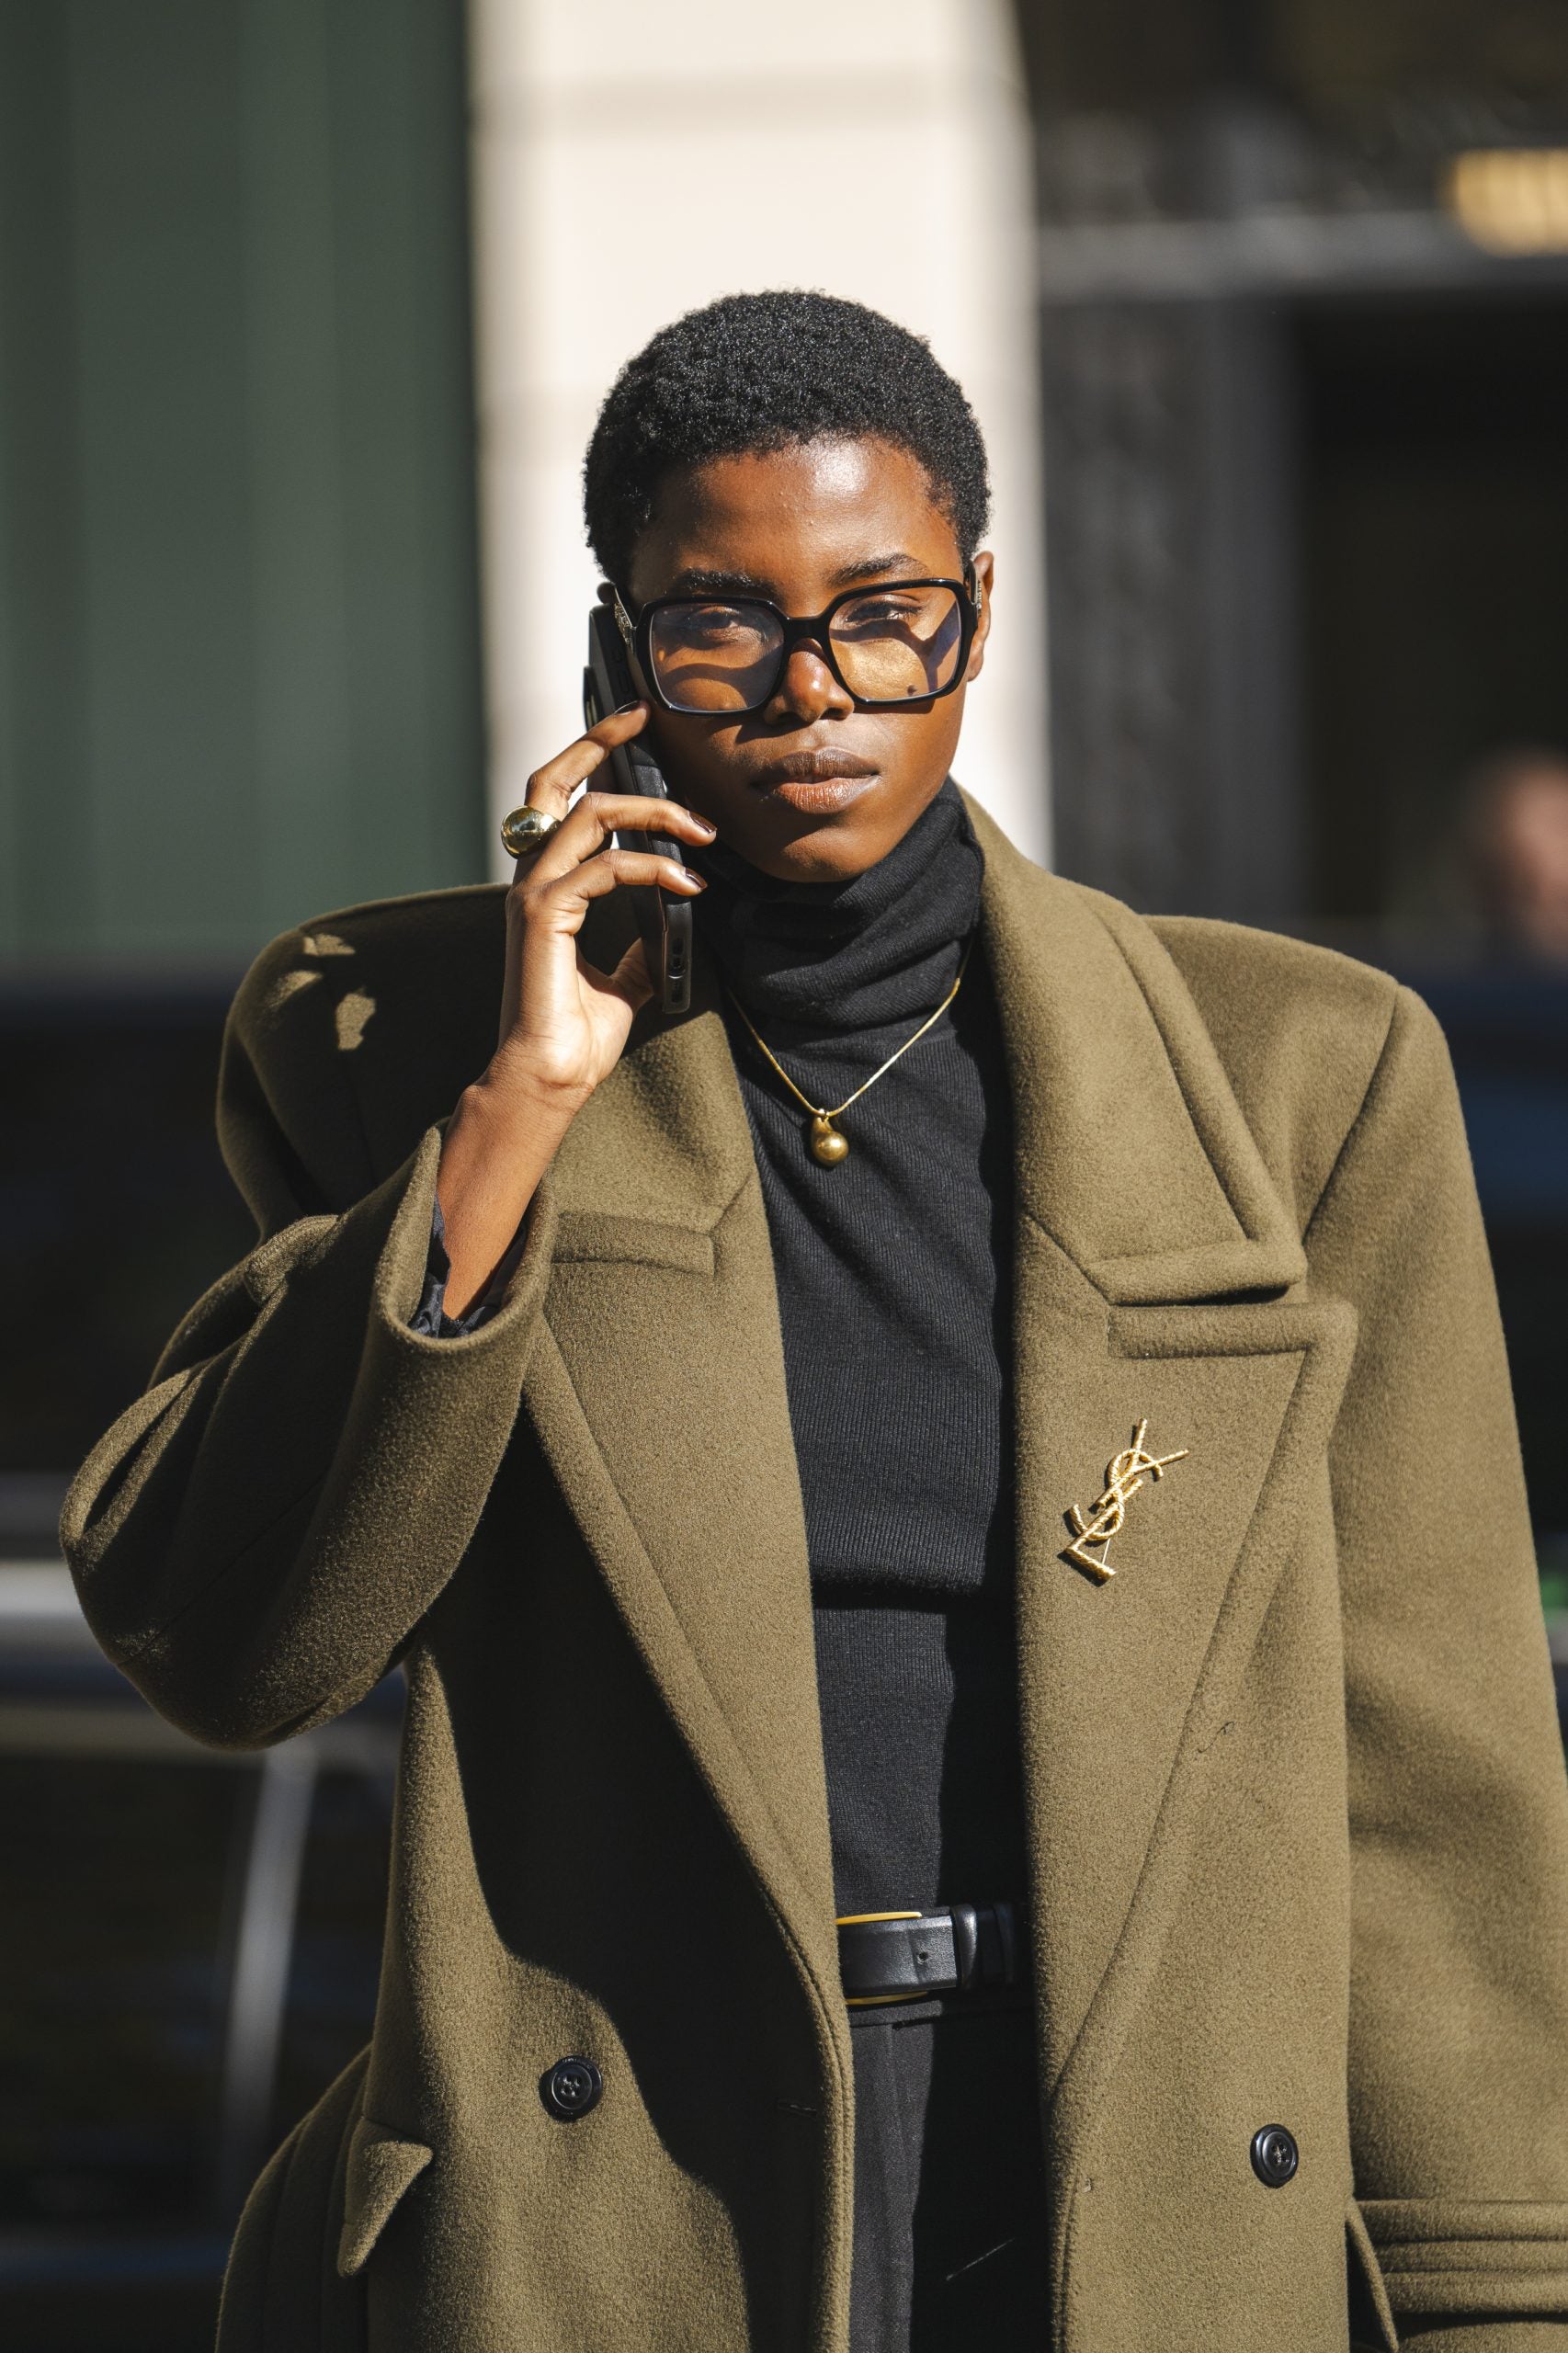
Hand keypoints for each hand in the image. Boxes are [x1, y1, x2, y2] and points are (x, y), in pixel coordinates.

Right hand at [490, 703, 711, 1097]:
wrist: (551, 1078)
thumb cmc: (579, 1033)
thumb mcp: (627, 974)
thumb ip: (644, 937)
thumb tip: (679, 914)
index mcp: (545, 883)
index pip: (560, 799)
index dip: (594, 755)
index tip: (636, 727)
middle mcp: (531, 878)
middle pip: (553, 781)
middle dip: (600, 741)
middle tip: (645, 719)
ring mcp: (531, 894)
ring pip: (590, 816)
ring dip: (655, 814)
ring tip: (703, 834)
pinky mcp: (541, 916)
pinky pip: (604, 868)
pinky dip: (653, 868)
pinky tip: (687, 884)